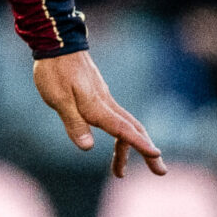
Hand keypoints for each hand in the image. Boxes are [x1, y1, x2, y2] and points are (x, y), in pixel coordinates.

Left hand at [31, 49, 165, 177]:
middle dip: (146, 152)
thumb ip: (73, 123)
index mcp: (97, 106)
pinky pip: (117, 119)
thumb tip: (88, 148)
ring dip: (129, 149)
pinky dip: (121, 136)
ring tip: (120, 172)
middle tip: (160, 172)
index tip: (157, 156)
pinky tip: (115, 144)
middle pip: (133, 129)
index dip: (139, 144)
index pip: (123, 129)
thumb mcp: (58, 99)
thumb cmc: (55, 71)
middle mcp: (106, 103)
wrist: (57, 44)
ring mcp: (104, 99)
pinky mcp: (99, 96)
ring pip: (125, 126)